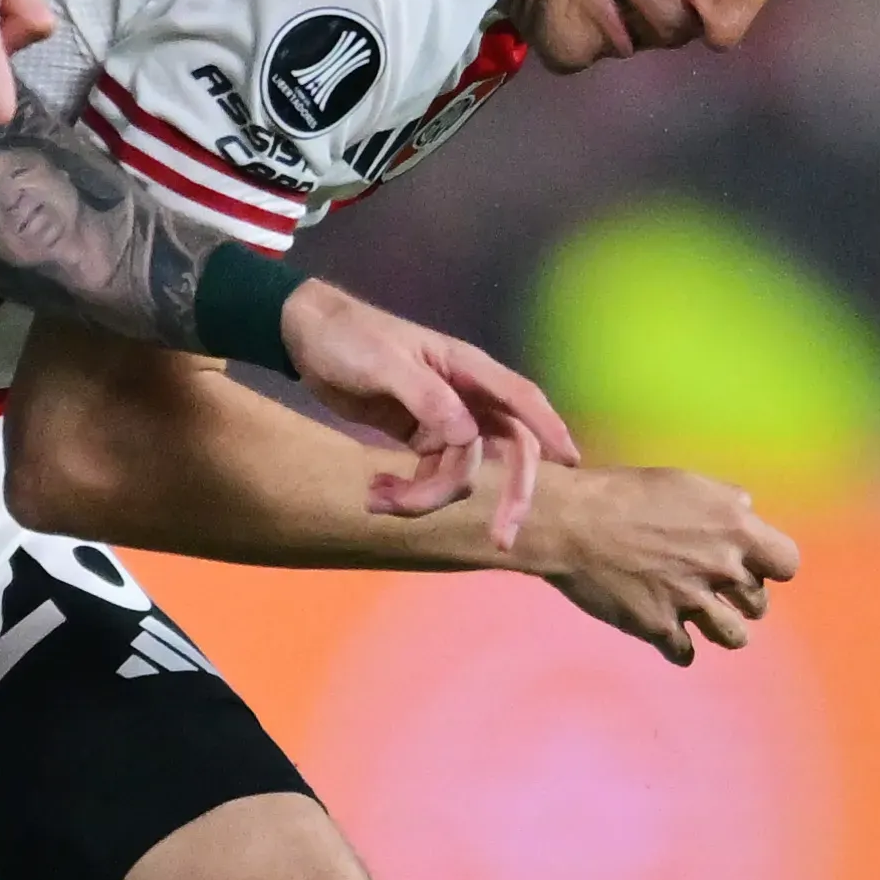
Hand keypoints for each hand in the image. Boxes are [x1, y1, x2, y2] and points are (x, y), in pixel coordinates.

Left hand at [275, 281, 578, 540]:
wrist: (308, 338)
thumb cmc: (349, 337)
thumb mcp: (384, 363)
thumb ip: (427, 396)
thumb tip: (468, 436)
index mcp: (467, 370)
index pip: (521, 400)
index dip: (550, 430)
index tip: (571, 464)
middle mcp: (467, 397)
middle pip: (509, 450)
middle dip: (508, 496)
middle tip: (500, 542)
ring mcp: (446, 421)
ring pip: (462, 473)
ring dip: (425, 498)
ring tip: (376, 498)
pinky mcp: (421, 438)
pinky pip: (432, 476)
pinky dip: (407, 493)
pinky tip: (374, 492)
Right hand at [532, 464, 800, 663]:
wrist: (572, 521)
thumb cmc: (625, 492)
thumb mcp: (685, 481)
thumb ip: (725, 501)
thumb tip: (747, 512)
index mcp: (735, 528)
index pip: (788, 564)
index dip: (771, 567)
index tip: (751, 565)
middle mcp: (721, 568)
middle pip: (759, 605)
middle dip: (740, 599)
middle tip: (712, 587)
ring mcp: (692, 602)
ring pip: (734, 638)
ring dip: (718, 628)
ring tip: (698, 616)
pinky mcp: (660, 628)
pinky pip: (686, 654)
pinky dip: (677, 646)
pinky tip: (664, 630)